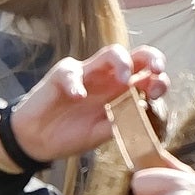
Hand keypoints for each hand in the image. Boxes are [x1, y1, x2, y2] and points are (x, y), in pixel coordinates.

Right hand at [5, 46, 170, 164]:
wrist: (37, 141)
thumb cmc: (70, 134)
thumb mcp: (101, 134)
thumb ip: (120, 124)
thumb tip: (143, 113)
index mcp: (120, 92)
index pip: (146, 76)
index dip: (157, 80)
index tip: (156, 94)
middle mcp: (106, 79)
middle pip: (134, 56)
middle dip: (150, 57)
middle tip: (156, 70)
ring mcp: (84, 74)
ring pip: (108, 53)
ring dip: (121, 62)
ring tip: (124, 80)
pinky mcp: (60, 76)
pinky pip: (70, 72)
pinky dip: (76, 84)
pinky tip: (78, 96)